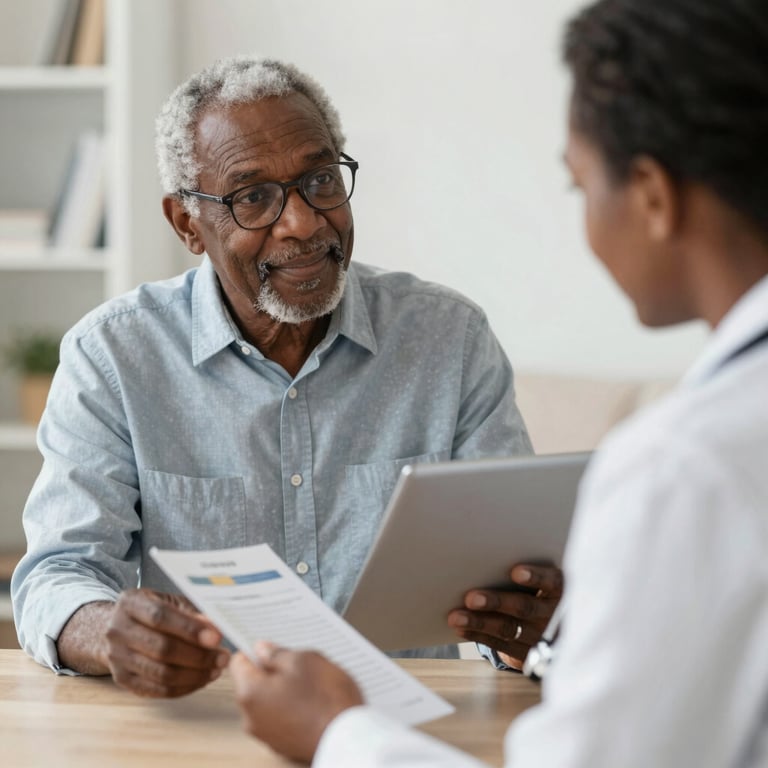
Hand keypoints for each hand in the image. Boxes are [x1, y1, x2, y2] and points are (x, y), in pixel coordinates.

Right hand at [103, 588, 229, 696]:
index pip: (161, 616)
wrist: (118, 628)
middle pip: (162, 648)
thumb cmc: (153, 611)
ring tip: (215, 670)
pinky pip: (156, 690)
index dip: (190, 628)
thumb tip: (215, 627)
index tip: (217, 638)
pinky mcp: (122, 679)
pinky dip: (183, 687)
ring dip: (194, 675)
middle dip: (198, 656)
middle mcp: (118, 630)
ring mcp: (117, 657)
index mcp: (131, 603)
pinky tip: (201, 680)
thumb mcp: (171, 601)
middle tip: (222, 658)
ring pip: (160, 673)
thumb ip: (192, 612)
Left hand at [231, 642, 363, 762]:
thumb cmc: (328, 700)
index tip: (269, 646)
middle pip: (253, 683)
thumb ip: (277, 653)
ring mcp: (267, 734)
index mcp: (251, 693)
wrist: (349, 737)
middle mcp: (252, 718)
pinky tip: (313, 702)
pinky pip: (280, 717)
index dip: (254, 650)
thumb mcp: (304, 660)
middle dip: (273, 671)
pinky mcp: (283, 744)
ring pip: (268, 700)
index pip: (238, 662)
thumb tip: (263, 650)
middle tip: (298, 664)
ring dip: (283, 689)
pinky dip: (292, 708)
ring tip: (310, 684)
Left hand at [447, 563, 562, 669]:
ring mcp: (541, 636)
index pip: (553, 581)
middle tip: (471, 597)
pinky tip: (461, 628)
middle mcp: (553, 614)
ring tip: (456, 617)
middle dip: (496, 602)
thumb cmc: (541, 589)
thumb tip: (489, 557)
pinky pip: (501, 645)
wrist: (557, 629)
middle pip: (525, 607)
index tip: (515, 572)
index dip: (536, 577)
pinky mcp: (527, 653)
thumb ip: (528, 574)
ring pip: (508, 629)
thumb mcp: (545, 581)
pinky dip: (479, 635)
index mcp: (561, 590)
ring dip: (479, 622)